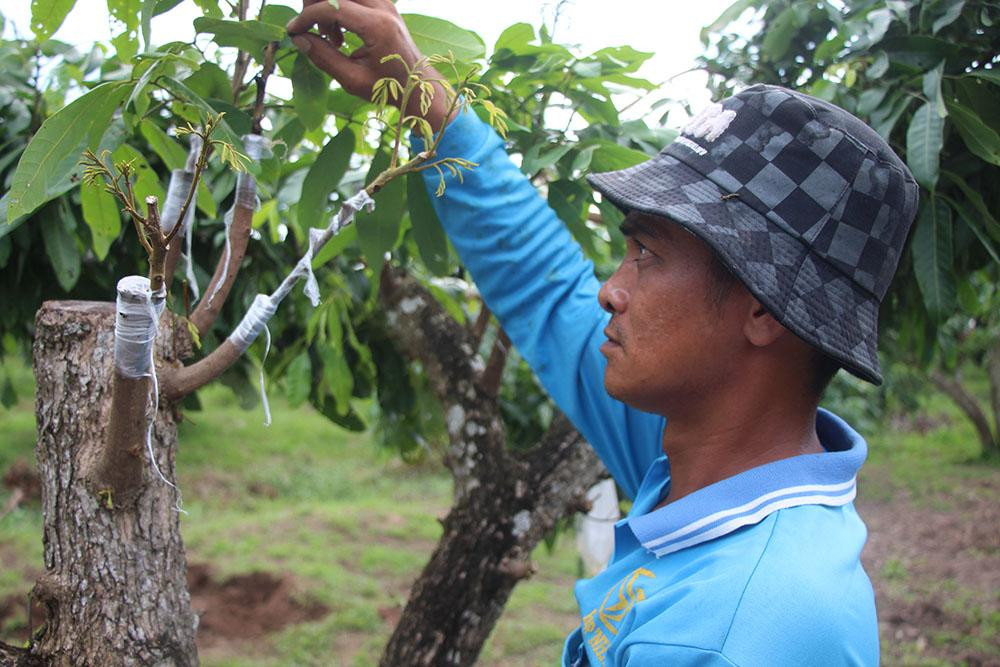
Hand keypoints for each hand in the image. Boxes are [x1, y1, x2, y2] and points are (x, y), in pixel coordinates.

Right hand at [286, 0, 451, 129]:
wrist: (419, 86)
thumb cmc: (389, 88)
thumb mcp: (353, 80)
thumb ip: (324, 58)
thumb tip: (299, 38)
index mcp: (378, 27)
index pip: (332, 6)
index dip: (306, 17)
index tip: (294, 32)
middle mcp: (383, 8)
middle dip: (314, 5)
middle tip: (313, 32)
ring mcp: (385, 3)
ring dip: (327, 6)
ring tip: (331, 38)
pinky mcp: (383, 4)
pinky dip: (338, 8)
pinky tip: (340, 35)